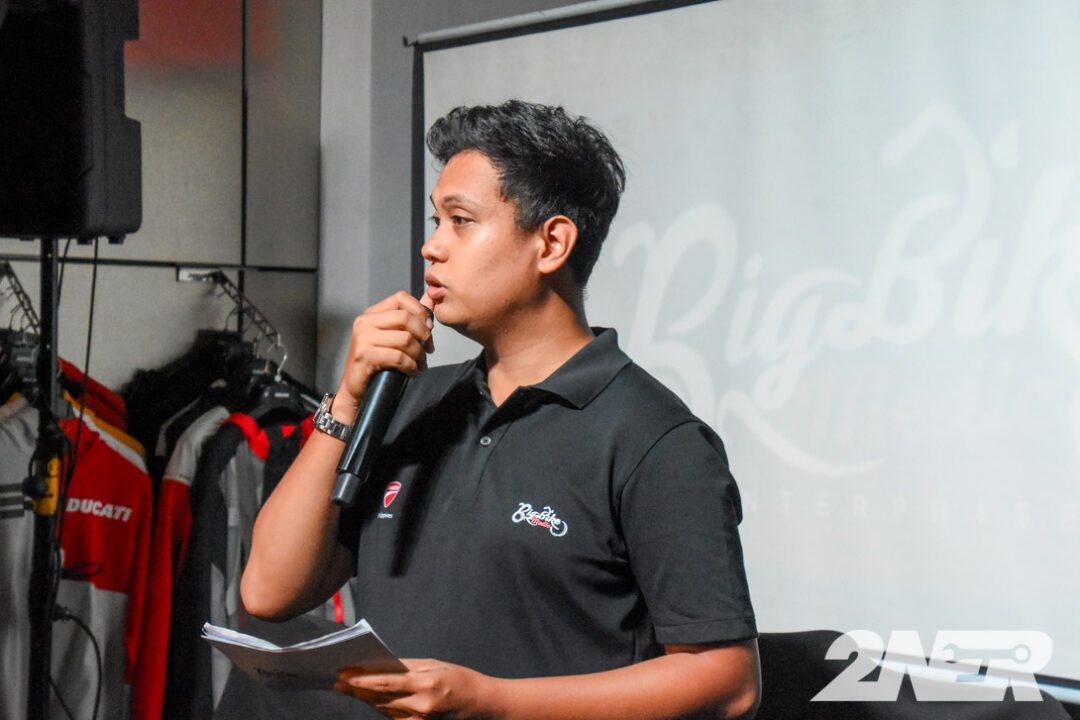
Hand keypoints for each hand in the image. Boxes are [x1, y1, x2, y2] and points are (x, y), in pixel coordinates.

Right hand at [335, 291, 435, 421]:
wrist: (355, 389)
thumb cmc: (376, 363)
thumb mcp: (392, 337)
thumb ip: (409, 318)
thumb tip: (430, 300)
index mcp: (371, 314)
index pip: (401, 298)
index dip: (420, 311)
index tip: (429, 328)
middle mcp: (365, 322)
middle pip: (405, 318)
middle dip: (424, 335)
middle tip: (428, 349)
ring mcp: (363, 338)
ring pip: (405, 339)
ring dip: (419, 354)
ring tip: (421, 364)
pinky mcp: (365, 355)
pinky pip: (399, 357)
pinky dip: (411, 367)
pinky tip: (413, 373)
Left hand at [335, 658, 494, 718]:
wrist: (481, 703)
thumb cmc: (460, 679)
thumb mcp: (435, 665)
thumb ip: (408, 667)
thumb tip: (382, 665)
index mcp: (426, 684)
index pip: (386, 683)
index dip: (362, 680)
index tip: (344, 674)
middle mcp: (421, 706)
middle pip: (380, 699)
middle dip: (358, 690)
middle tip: (338, 681)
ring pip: (384, 710)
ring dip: (365, 699)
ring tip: (349, 688)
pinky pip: (394, 717)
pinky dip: (381, 708)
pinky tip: (370, 699)